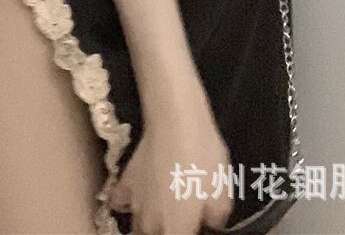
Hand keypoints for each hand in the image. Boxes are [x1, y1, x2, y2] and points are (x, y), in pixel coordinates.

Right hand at [109, 101, 233, 234]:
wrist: (176, 121)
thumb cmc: (203, 159)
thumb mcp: (223, 191)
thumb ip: (216, 220)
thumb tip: (210, 225)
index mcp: (176, 231)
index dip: (189, 230)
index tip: (196, 221)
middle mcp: (151, 226)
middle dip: (170, 228)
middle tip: (185, 211)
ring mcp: (134, 205)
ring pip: (139, 226)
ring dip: (152, 222)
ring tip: (167, 204)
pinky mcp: (125, 183)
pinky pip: (122, 204)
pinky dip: (130, 203)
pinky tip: (143, 193)